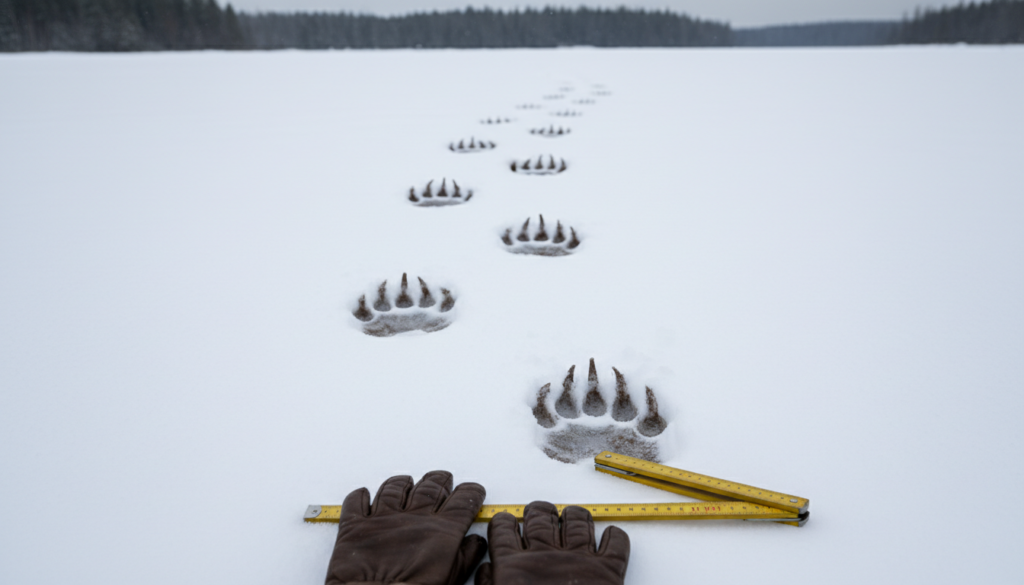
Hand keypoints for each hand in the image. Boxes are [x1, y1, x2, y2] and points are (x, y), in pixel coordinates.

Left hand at [326, 470, 486, 584]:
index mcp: (441, 530)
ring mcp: (383, 518)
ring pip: (394, 488)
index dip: (471, 493)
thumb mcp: (452, 579)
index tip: (474, 490)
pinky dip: (360, 496)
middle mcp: (414, 517)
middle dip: (440, 480)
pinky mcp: (356, 526)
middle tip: (444, 478)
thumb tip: (476, 543)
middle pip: (431, 487)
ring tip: (407, 480)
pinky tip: (364, 494)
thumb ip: (466, 557)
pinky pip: (356, 502)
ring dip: (402, 482)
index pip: (463, 501)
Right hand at [476, 501, 629, 584]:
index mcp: (514, 566)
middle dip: (538, 511)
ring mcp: (578, 559)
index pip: (504, 529)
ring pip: (577, 520)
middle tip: (539, 513)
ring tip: (572, 516)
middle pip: (540, 516)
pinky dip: (614, 536)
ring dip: (574, 515)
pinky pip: (615, 542)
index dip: (505, 522)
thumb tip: (487, 570)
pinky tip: (609, 536)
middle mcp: (545, 555)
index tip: (508, 522)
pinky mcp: (607, 570)